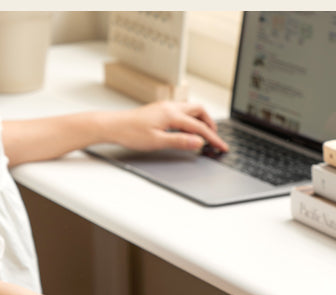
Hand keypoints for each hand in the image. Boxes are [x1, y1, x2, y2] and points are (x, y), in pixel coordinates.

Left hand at [107, 101, 228, 152]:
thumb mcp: (157, 141)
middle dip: (210, 123)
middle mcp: (170, 107)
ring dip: (200, 120)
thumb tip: (198, 142)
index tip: (222, 146)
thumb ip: (180, 141)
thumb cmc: (130, 132)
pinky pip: (182, 112)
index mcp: (172, 114)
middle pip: (199, 110)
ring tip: (204, 134)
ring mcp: (165, 107)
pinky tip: (187, 130)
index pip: (199, 127)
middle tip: (215, 138)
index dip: (213, 138)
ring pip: (190, 109)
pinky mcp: (160, 110)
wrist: (113, 126)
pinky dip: (190, 119)